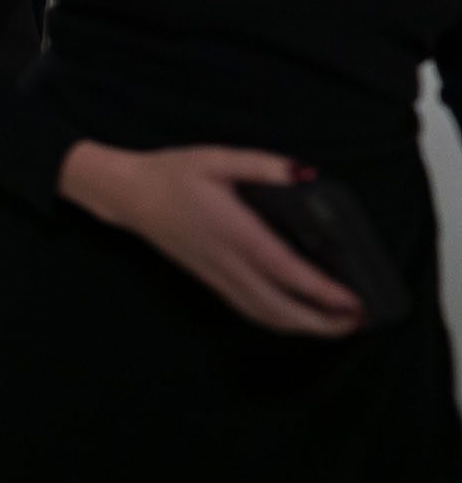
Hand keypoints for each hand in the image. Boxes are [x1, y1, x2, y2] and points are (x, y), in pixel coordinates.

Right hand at [58, 141, 365, 336]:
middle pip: (279, 307)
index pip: (285, 270)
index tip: (355, 300)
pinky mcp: (209, 280)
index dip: (322, 291)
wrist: (128, 194)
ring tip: (337, 325)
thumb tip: (305, 174)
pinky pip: (249, 309)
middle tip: (358, 320)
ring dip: (303, 327)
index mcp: (233, 231)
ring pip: (264, 315)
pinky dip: (279, 320)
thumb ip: (261, 165)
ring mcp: (216, 276)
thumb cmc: (173, 173)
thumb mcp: (216, 157)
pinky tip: (296, 317)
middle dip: (321, 321)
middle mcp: (226, 261)